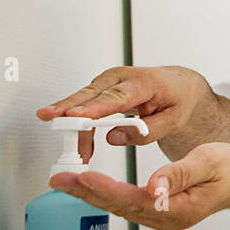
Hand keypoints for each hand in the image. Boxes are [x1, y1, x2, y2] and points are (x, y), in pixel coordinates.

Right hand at [37, 65, 210, 147]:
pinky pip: (84, 104)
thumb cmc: (177, 99)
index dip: (93, 107)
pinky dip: (76, 122)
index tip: (74, 115)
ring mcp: (108, 82)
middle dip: (68, 109)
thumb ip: (147, 131)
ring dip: (73, 124)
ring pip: (83, 102)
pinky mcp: (101, 89)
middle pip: (91, 96)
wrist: (179, 85)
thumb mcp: (173, 120)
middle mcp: (121, 78)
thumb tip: (114, 137)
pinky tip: (73, 140)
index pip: (115, 97)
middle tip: (50, 121)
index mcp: (143, 83)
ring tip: (73, 151)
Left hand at [49, 143, 229, 229]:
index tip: (84, 178)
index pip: (134, 200)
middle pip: (120, 207)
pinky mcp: (160, 211)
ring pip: (121, 207)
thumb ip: (178, 175)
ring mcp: (162, 217)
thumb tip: (153, 186)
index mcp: (179, 210)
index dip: (106, 190)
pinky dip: (107, 194)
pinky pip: (128, 204)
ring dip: (92, 195)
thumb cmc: (229, 169)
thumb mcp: (207, 163)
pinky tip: (91, 187)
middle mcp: (167, 219)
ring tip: (67, 183)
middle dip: (87, 194)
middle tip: (59, 181)